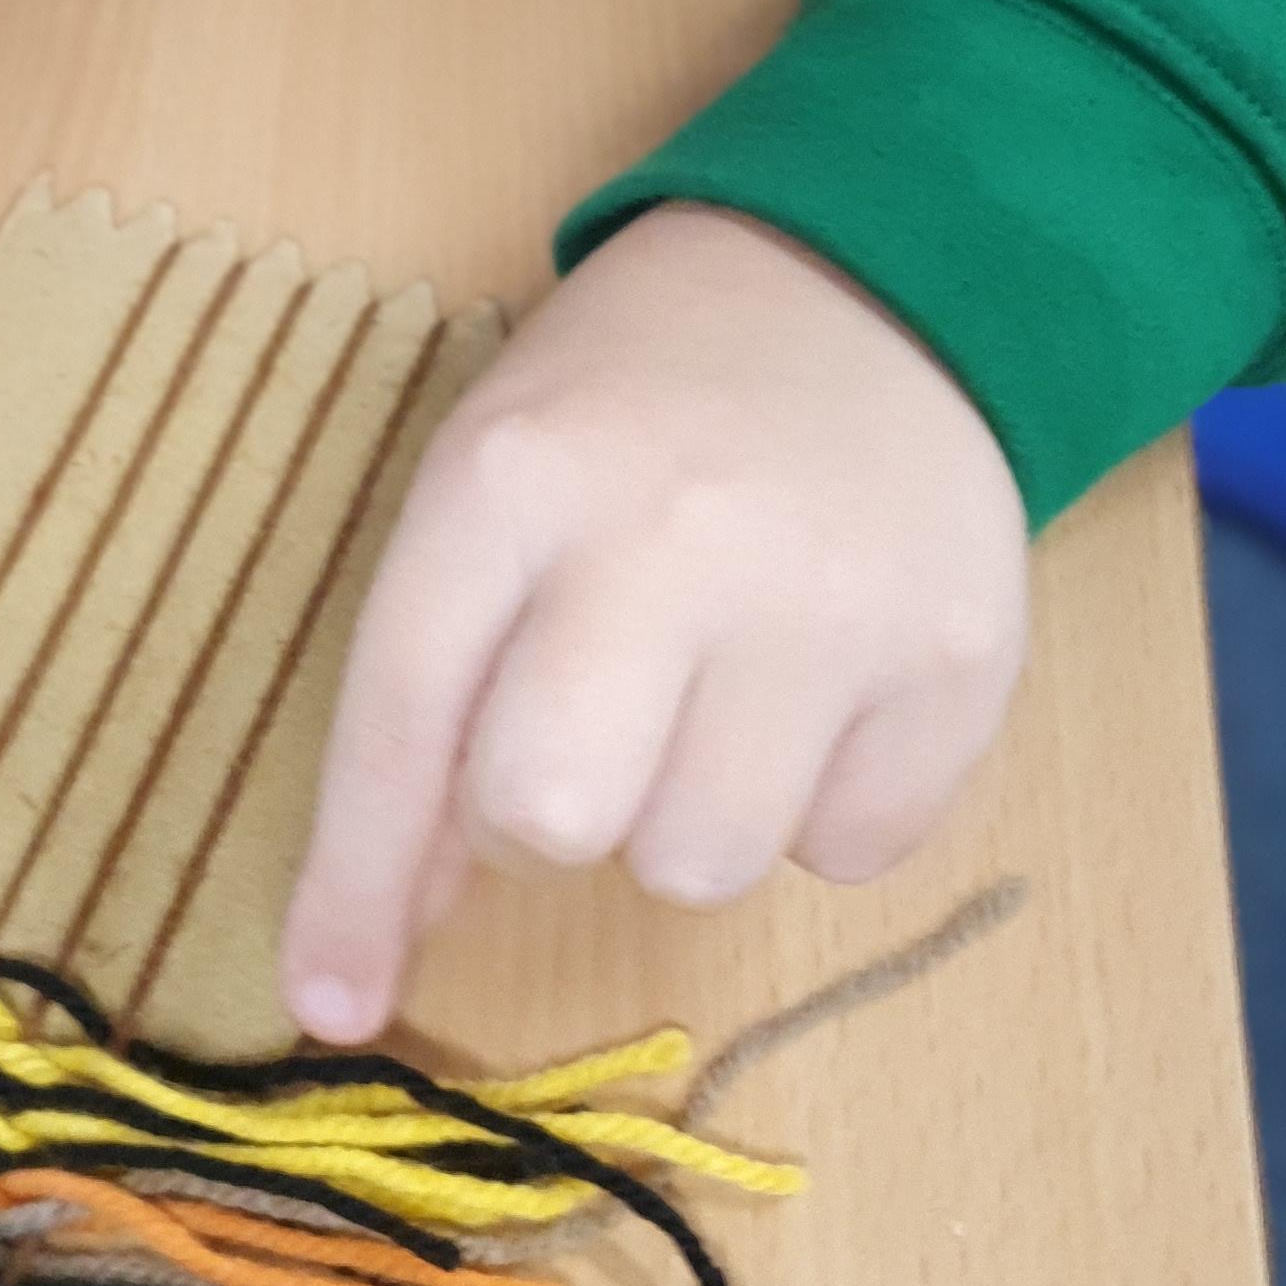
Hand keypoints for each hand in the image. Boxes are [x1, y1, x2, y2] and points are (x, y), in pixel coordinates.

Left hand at [280, 202, 1027, 1040]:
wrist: (864, 282)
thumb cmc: (636, 404)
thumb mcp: (497, 480)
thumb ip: (435, 679)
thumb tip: (389, 917)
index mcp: (514, 476)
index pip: (401, 717)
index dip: (355, 881)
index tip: (330, 1002)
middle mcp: (666, 535)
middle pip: (547, 816)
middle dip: (543, 823)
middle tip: (585, 737)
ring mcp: (825, 600)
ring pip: (699, 866)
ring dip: (685, 822)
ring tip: (712, 695)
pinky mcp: (956, 661)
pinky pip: (850, 853)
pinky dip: (821, 809)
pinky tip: (818, 688)